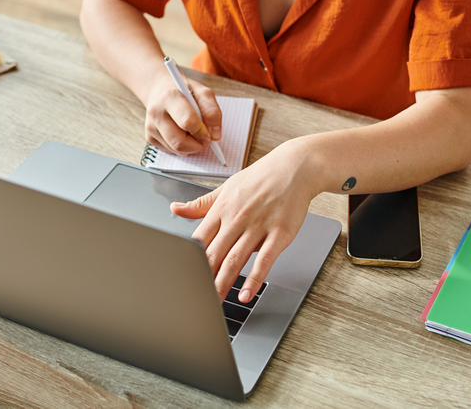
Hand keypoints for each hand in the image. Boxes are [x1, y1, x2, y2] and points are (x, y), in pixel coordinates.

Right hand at [143, 71, 222, 154]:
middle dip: (198, 145)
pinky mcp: (150, 137)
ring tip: (193, 132)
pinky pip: (172, 151)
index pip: (187, 122)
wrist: (160, 90)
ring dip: (191, 146)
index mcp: (169, 97)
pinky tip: (183, 134)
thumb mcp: (203, 93)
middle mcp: (156, 112)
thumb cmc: (184, 92)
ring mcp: (151, 126)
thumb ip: (212, 111)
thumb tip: (215, 135)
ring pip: (176, 149)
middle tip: (205, 139)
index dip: (202, 132)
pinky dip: (183, 147)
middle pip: (180, 142)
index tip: (209, 134)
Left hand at [170, 138, 320, 303]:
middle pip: (214, 254)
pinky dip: (254, 280)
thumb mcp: (226, 188)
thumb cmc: (261, 178)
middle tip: (196, 298)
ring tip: (215, 302)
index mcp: (222, 209)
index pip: (199, 239)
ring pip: (235, 260)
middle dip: (203, 278)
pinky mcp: (279, 234)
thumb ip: (201, 204)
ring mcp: (258, 227)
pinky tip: (246, 294)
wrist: (295, 168)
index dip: (189, 260)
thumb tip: (175, 209)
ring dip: (223, 283)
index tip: (182, 276)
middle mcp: (237, 218)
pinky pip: (264, 261)